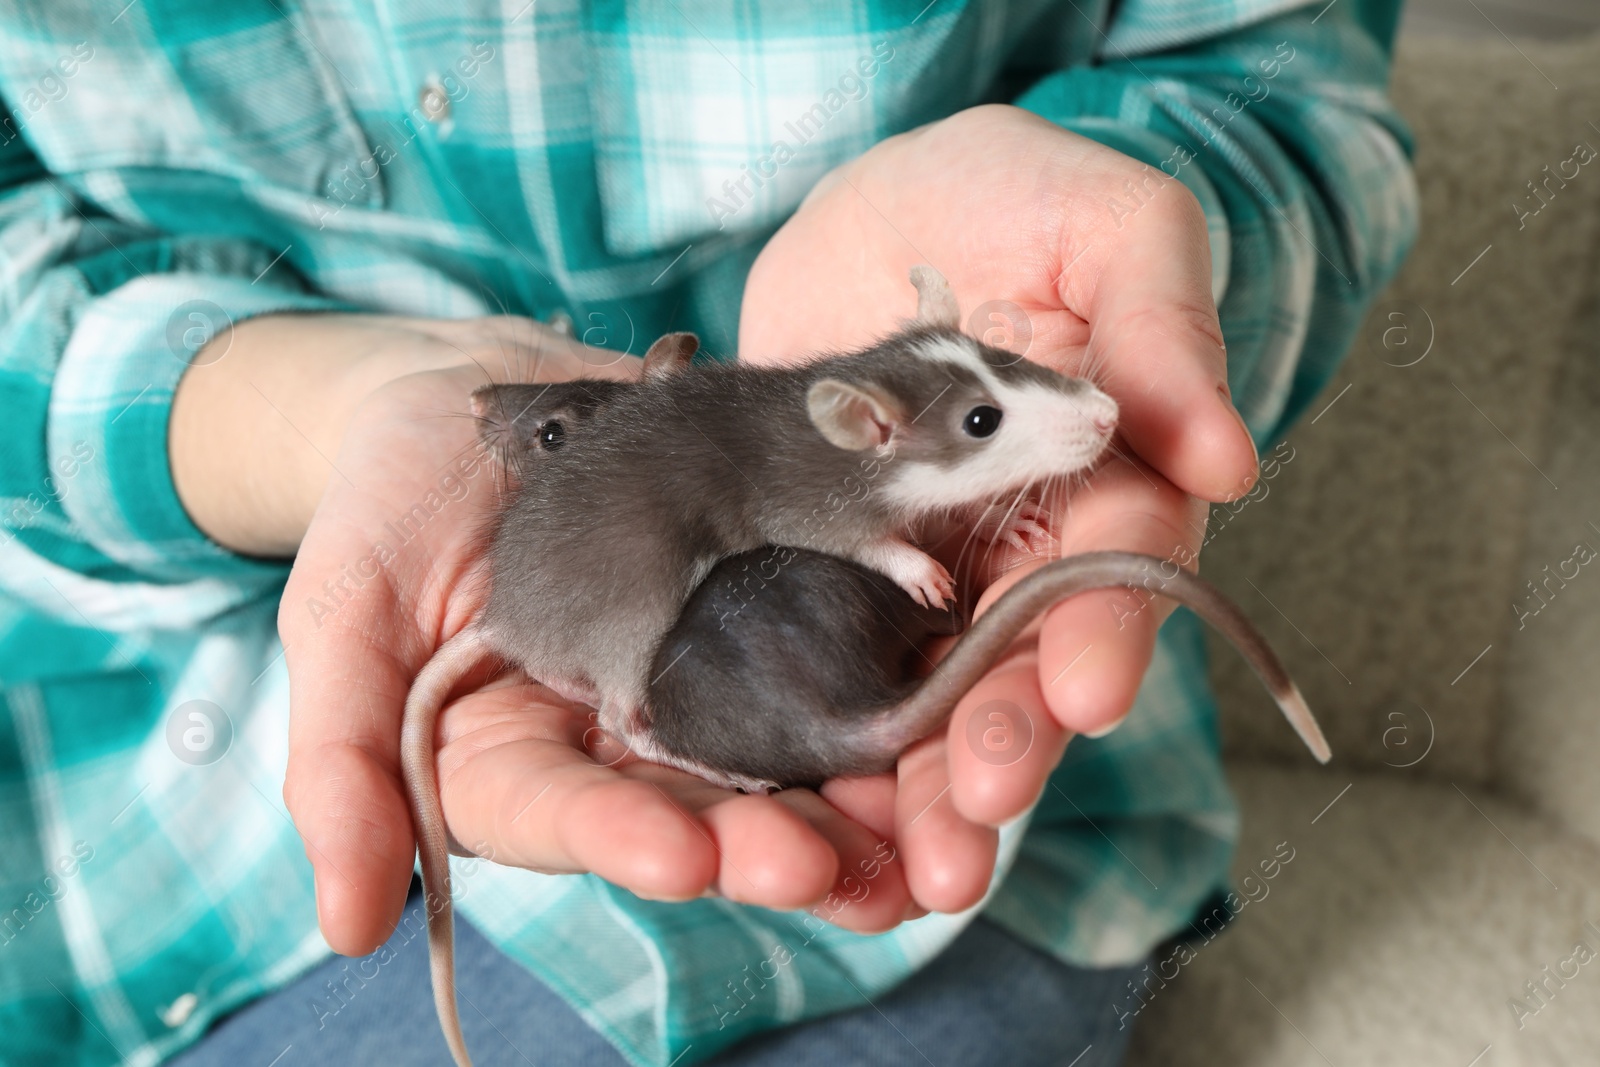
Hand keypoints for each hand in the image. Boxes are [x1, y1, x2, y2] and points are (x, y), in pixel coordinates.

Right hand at [176, 314, 915, 954]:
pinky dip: (876, 682)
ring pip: (771, 752)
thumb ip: (341, 761)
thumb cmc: (385, 502)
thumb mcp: (341, 614)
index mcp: (515, 760)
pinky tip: (936, 702)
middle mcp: (614, 739)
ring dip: (841, 795)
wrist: (476, 398)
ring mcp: (693, 674)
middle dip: (761, 840)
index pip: (565, 818)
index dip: (622, 841)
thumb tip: (347, 926)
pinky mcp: (756, 607)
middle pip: (691, 808)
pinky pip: (820, 648)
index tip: (684, 862)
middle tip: (826, 861)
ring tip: (907, 824)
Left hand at [739, 104, 1257, 913]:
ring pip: (920, 693)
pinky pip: (814, 656)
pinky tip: (779, 796)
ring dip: (909, 781)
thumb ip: (1167, 330)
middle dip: (1003, 751)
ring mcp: (921, 569)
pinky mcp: (825, 569)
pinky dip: (802, 728)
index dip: (1107, 636)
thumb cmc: (1024, 198)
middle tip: (972, 824)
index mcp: (1103, 484)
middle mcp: (1017, 552)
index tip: (1085, 694)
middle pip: (1019, 669)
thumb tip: (1232, 459)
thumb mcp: (1111, 226)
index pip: (1118, 572)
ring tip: (889, 863)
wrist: (888, 202)